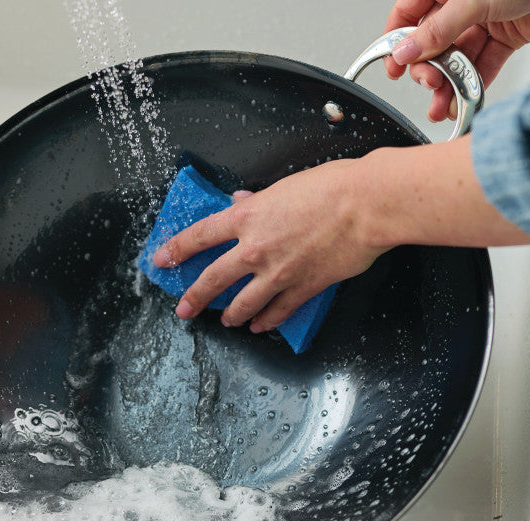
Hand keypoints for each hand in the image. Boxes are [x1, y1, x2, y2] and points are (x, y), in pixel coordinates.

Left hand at [151, 160, 386, 332]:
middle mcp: (255, 248)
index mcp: (247, 216)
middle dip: (194, 298)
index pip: (200, 236)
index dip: (176, 250)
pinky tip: (259, 326)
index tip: (162, 260)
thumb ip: (259, 199)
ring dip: (231, 315)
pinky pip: (278, 311)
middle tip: (184, 309)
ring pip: (243, 304)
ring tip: (227, 322)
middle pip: (213, 279)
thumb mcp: (286, 185)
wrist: (367, 205)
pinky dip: (267, 321)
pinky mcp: (303, 287)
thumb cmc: (333, 187)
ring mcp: (278, 272)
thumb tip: (242, 199)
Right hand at [384, 0, 529, 120]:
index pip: (409, 14)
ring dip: (447, 84)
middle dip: (427, 69)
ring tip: (440, 105)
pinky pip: (482, 64)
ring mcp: (485, 18)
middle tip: (428, 83)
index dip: (397, 42)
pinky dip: (472, 84)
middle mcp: (464, 2)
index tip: (393, 68)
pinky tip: (461, 100)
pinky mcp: (507, 35)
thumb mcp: (471, 0)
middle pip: (433, 42)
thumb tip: (404, 52)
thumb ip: (436, 30)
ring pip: (457, 57)